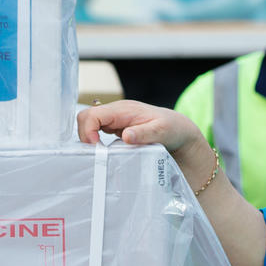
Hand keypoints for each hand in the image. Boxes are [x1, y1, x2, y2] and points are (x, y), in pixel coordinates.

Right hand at [76, 100, 203, 156]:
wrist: (180, 133)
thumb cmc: (173, 129)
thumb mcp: (162, 132)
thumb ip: (144, 133)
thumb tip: (126, 136)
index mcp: (124, 110)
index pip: (92, 114)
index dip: (88, 131)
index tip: (96, 148)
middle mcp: (116, 113)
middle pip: (85, 118)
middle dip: (84, 135)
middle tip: (96, 154)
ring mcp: (115, 121)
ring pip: (89, 125)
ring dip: (89, 140)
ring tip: (99, 156)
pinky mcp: (117, 129)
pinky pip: (97, 132)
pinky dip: (96, 143)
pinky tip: (105, 154)